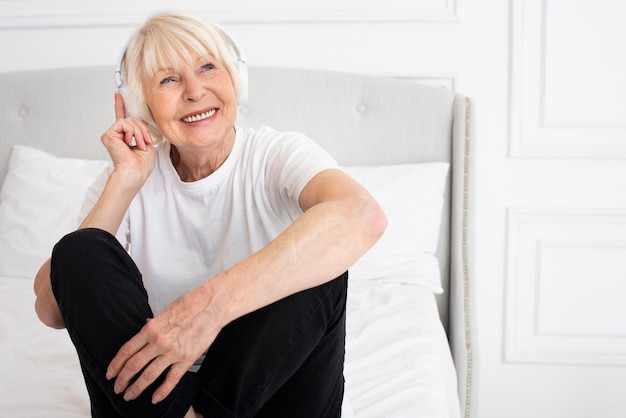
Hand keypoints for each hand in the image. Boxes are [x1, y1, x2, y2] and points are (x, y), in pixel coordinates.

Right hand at [100, 93, 155, 184]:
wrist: (134, 172)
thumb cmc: (141, 164)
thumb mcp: (147, 143)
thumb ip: (143, 130)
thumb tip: (141, 122)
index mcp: (126, 136)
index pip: (123, 118)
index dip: (121, 105)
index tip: (118, 95)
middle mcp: (118, 134)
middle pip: (133, 119)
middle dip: (143, 130)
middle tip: (145, 143)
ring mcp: (112, 134)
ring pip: (130, 120)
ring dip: (139, 132)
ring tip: (139, 145)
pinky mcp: (108, 134)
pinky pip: (124, 123)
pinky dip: (132, 132)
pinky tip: (130, 142)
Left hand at [106, 286, 221, 403]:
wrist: (211, 306)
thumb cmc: (190, 304)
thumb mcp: (165, 312)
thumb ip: (154, 325)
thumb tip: (145, 329)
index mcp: (151, 329)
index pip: (127, 350)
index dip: (116, 364)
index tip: (110, 374)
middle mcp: (158, 342)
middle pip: (134, 365)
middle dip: (123, 379)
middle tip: (117, 388)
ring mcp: (172, 352)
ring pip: (149, 375)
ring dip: (137, 387)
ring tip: (130, 395)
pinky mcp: (186, 359)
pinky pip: (171, 379)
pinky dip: (162, 391)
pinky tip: (155, 398)